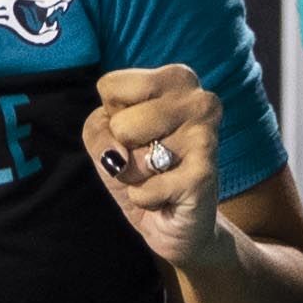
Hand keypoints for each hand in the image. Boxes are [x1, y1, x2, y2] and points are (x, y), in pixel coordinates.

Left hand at [84, 59, 241, 262]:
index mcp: (177, 78)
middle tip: (150, 159)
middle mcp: (199, 99)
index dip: (112, 117)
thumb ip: (97, 129)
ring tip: (158, 175)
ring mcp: (204, 135)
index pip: (110, 86)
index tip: (138, 131)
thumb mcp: (107, 140)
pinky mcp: (204, 174)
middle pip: (120, 122)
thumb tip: (118, 156)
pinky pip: (144, 189)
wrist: (177, 223)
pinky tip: (167, 197)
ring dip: (134, 176)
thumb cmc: (142, 170)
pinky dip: (145, 199)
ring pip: (131, 155)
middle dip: (124, 149)